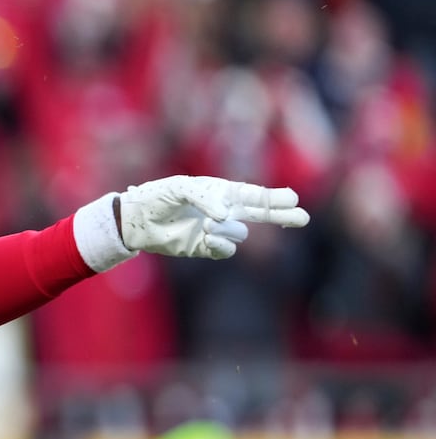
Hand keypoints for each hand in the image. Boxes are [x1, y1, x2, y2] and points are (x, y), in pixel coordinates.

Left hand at [116, 176, 309, 259]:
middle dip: (281, 216)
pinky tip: (208, 237)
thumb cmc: (157, 197)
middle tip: (303, 218)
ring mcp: (215, 231)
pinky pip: (226, 250)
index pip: (253, 195)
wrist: (136, 221)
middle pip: (260, 215)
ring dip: (228, 229)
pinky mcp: (205, 249)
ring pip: (240, 233)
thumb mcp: (180, 189)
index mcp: (221, 193)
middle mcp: (223, 212)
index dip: (273, 198)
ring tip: (207, 224)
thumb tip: (226, 215)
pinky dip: (221, 244)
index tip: (293, 198)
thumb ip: (206, 197)